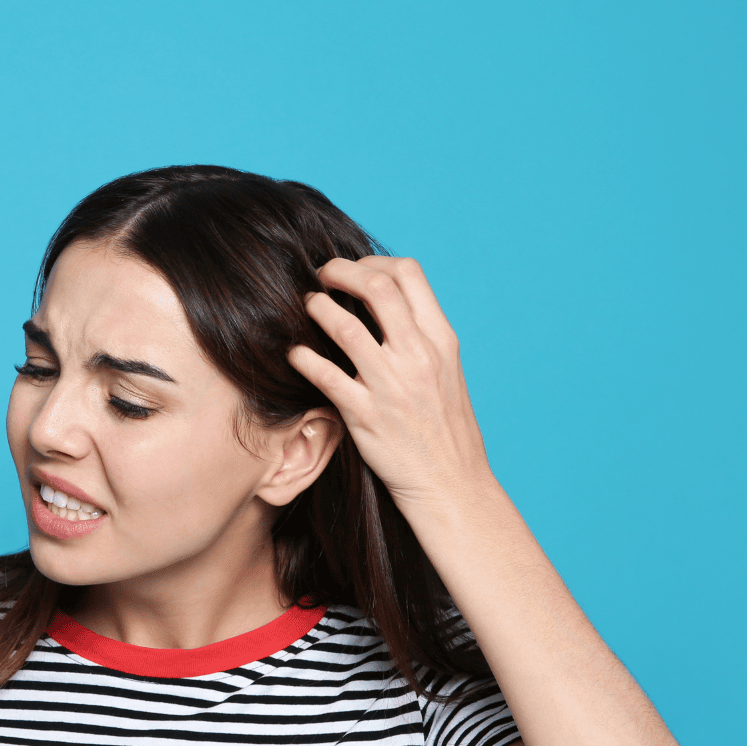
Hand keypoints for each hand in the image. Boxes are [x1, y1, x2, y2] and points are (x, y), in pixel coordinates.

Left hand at [287, 256, 492, 511]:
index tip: (354, 269)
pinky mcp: (365, 415)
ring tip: (306, 305)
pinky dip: (303, 357)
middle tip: (321, 275)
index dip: (374, 260)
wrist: (452, 484)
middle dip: (341, 270)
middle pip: (376, 286)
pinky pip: (324, 375)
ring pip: (344, 325)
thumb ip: (421, 339)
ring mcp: (392, 385)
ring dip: (317, 306)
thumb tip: (389, 306)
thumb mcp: (447, 373)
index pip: (409, 273)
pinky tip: (294, 355)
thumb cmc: (445, 430)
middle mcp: (419, 356)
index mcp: (441, 340)